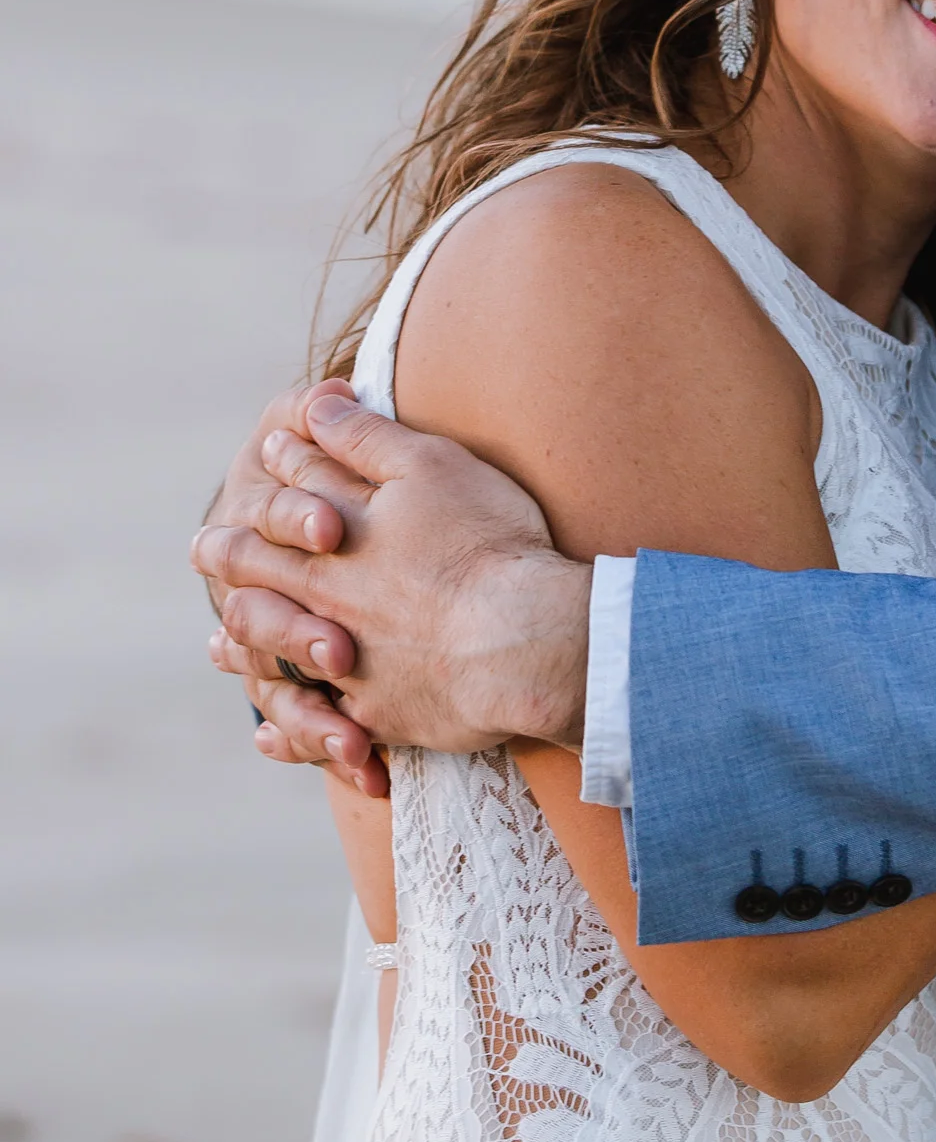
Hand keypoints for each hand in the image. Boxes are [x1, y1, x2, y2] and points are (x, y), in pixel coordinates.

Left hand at [194, 382, 592, 769]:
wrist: (525, 641)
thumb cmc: (483, 544)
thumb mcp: (428, 467)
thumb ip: (363, 439)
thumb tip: (313, 409)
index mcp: (327, 546)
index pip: (278, 508)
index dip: (264, 486)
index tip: (255, 470)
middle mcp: (323, 607)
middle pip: (257, 584)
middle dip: (228, 562)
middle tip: (204, 552)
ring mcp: (345, 668)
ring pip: (272, 659)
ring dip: (245, 648)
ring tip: (223, 647)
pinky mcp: (375, 717)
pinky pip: (315, 728)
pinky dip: (289, 731)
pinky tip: (273, 733)